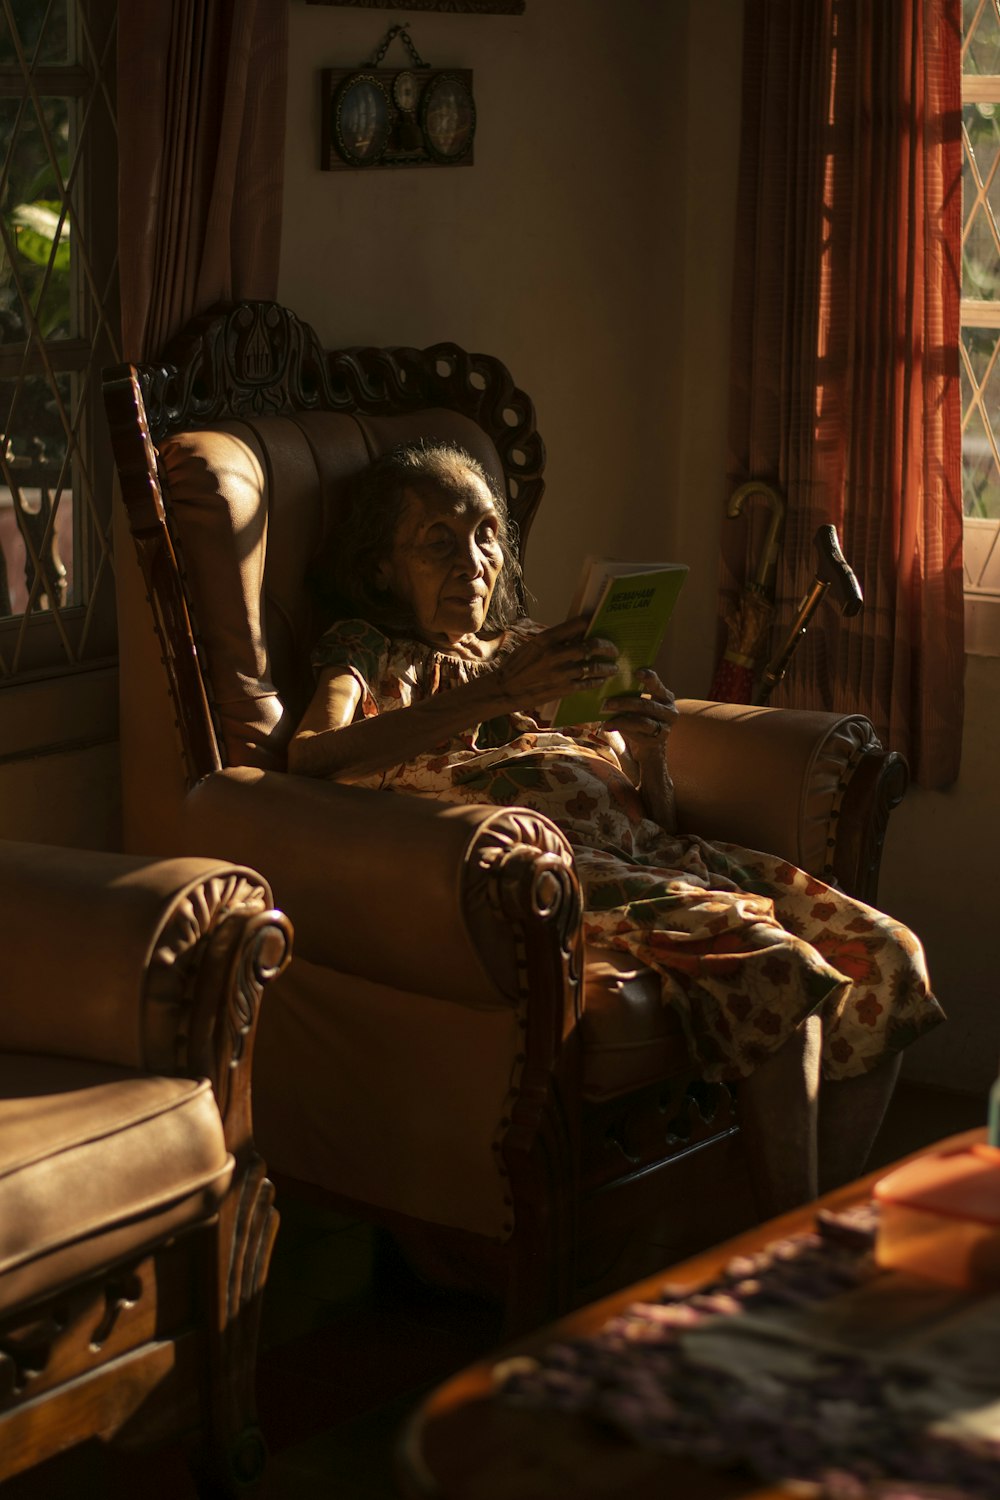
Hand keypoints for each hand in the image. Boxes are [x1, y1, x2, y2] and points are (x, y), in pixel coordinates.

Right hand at [492, 617, 618, 711]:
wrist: (504, 690)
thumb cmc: (516, 666)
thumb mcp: (531, 646)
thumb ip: (552, 640)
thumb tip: (575, 634)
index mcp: (546, 639)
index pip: (577, 624)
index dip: (592, 621)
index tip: (600, 621)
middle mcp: (555, 655)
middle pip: (591, 646)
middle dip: (606, 646)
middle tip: (613, 649)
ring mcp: (560, 673)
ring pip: (593, 667)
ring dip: (607, 667)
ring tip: (613, 667)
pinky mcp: (562, 689)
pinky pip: (587, 684)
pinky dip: (597, 681)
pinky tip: (602, 680)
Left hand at [601, 669, 677, 760]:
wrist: (650, 739)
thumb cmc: (643, 715)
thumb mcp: (643, 702)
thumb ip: (635, 692)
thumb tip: (611, 682)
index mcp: (666, 697)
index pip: (657, 685)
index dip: (648, 678)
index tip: (636, 672)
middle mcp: (670, 712)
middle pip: (645, 705)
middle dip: (625, 703)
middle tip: (607, 703)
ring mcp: (665, 728)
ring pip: (641, 722)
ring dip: (621, 720)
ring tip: (606, 719)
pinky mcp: (656, 741)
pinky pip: (637, 735)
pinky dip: (623, 730)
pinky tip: (609, 727)